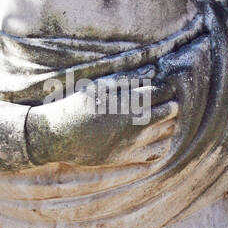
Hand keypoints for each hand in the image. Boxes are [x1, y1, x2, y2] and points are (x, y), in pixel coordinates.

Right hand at [24, 69, 178, 167]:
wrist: (58, 135)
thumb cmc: (77, 105)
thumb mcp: (100, 86)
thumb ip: (128, 79)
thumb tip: (152, 70)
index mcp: (129, 102)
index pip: (162, 91)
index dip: (166, 87)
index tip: (162, 86)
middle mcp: (136, 123)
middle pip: (169, 110)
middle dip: (169, 102)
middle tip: (162, 100)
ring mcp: (133, 142)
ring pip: (168, 130)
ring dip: (168, 121)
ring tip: (158, 116)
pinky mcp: (128, 157)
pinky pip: (157, 152)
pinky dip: (163, 142)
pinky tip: (155, 135)